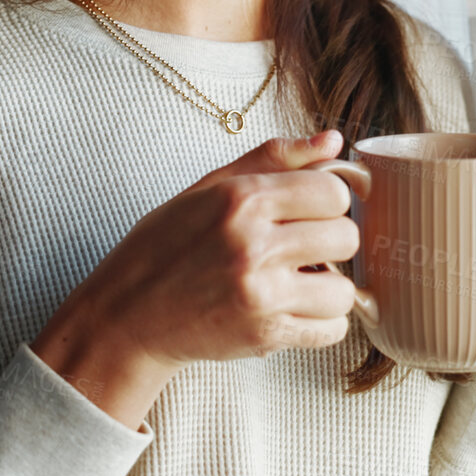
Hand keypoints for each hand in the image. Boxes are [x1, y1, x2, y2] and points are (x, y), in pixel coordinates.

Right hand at [37, 130, 361, 370]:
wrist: (128, 313)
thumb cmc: (166, 245)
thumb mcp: (209, 188)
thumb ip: (274, 159)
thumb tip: (333, 140)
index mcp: (242, 199)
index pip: (333, 190)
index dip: (329, 198)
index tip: (312, 209)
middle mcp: (253, 244)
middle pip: (347, 236)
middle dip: (331, 241)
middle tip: (304, 247)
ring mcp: (260, 294)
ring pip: (344, 289)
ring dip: (328, 286)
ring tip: (297, 282)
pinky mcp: (264, 335)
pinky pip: (332, 329)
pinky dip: (321, 322)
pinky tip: (293, 309)